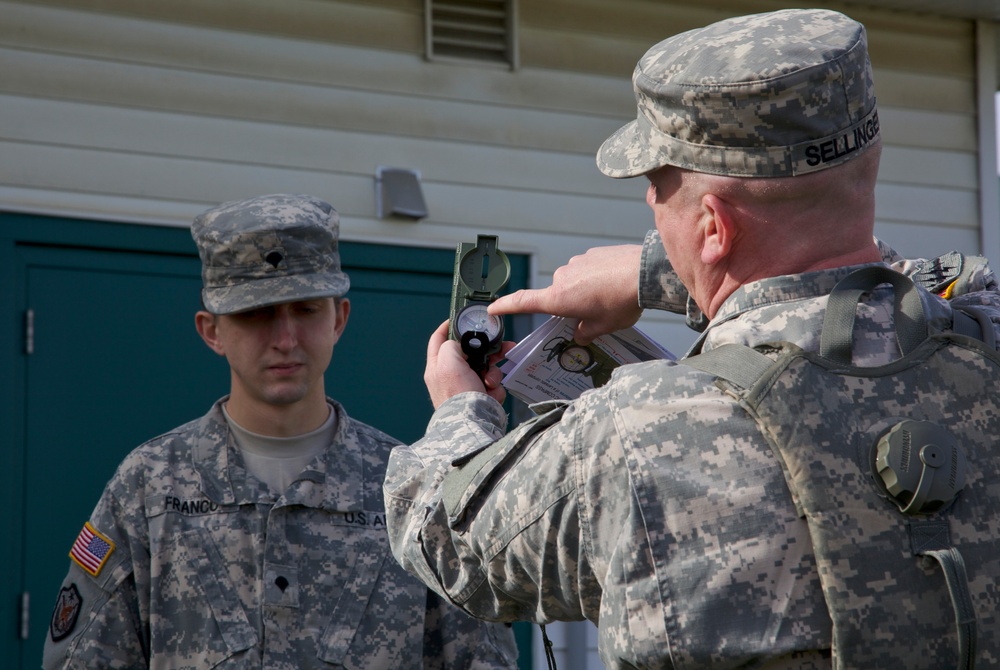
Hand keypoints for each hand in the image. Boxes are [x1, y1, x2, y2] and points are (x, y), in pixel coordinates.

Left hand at [424, 321, 513, 408]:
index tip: (461, 317)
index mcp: (437, 365)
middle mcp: (450, 374)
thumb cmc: (456, 394)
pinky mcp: (481, 395)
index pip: (439, 338)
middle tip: (497, 348)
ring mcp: (467, 385)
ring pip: (486, 366)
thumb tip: (459, 344)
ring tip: (489, 382)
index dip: (449, 325)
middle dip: (485, 350)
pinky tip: (491, 394)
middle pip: (469, 352)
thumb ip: (450, 345)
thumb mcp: (447, 362)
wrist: (472, 422)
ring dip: (492, 372)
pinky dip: (494, 387)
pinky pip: (493, 383)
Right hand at [489, 245, 643, 343]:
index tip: (492, 308)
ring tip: (610, 299)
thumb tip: (579, 333)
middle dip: (571, 306)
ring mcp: (577, 263)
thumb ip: (585, 332)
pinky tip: (615, 284)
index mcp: (559, 298)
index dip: (505, 306)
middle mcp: (562, 277)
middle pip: (558, 296)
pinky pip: (588, 270)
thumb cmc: (621, 302)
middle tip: (594, 316)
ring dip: (585, 291)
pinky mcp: (592, 254)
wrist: (645, 273)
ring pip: (574, 282)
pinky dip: (596, 279)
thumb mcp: (603, 327)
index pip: (524, 302)